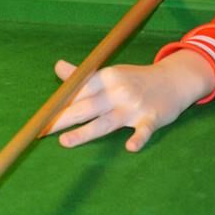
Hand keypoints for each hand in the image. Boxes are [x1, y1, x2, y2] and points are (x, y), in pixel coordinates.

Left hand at [45, 50, 214, 151]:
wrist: (174, 80)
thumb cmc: (136, 79)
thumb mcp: (110, 74)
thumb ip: (83, 76)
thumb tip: (58, 67)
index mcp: (107, 78)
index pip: (78, 91)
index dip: (59, 104)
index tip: (40, 117)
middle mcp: (118, 91)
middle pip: (86, 107)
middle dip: (63, 119)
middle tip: (41, 131)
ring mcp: (135, 106)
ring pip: (106, 122)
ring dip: (85, 132)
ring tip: (64, 142)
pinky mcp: (153, 118)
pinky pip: (145, 130)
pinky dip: (139, 138)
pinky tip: (130, 147)